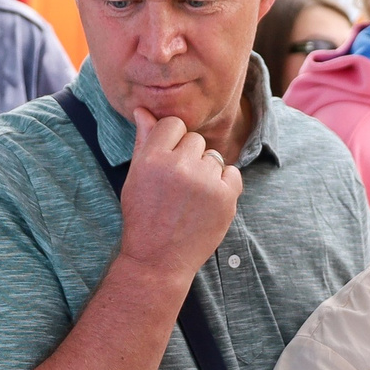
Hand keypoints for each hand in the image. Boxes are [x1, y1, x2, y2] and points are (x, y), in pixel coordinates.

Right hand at [118, 109, 241, 281]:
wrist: (158, 259)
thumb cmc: (143, 216)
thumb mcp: (136, 177)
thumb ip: (144, 140)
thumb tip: (142, 109)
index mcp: (152, 158)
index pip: (174, 124)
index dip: (172, 142)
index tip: (168, 162)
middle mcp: (179, 166)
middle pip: (195, 140)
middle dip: (189, 158)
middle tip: (177, 187)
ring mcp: (205, 181)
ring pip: (214, 157)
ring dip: (206, 173)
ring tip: (191, 198)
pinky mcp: (226, 197)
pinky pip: (233, 173)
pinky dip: (224, 185)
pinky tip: (207, 203)